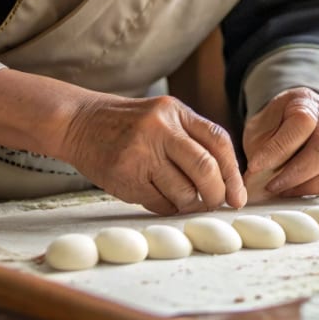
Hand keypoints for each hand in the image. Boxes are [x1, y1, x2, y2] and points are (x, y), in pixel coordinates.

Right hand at [60, 92, 245, 214]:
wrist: (80, 123)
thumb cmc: (130, 125)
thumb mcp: (164, 117)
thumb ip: (193, 140)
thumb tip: (227, 183)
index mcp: (175, 111)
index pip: (219, 141)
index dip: (233, 173)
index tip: (238, 196)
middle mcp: (160, 129)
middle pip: (205, 169)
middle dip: (217, 194)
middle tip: (216, 204)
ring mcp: (141, 153)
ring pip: (183, 192)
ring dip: (190, 204)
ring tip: (184, 200)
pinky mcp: (125, 176)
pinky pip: (160, 203)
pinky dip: (168, 207)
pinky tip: (162, 198)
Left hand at [242, 87, 318, 199]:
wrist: (286, 125)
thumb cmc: (272, 127)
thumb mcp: (258, 131)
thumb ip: (259, 152)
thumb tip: (255, 181)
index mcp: (304, 101)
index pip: (301, 121)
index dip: (278, 148)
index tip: (256, 166)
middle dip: (296, 172)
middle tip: (271, 186)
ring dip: (309, 184)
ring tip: (283, 190)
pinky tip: (297, 189)